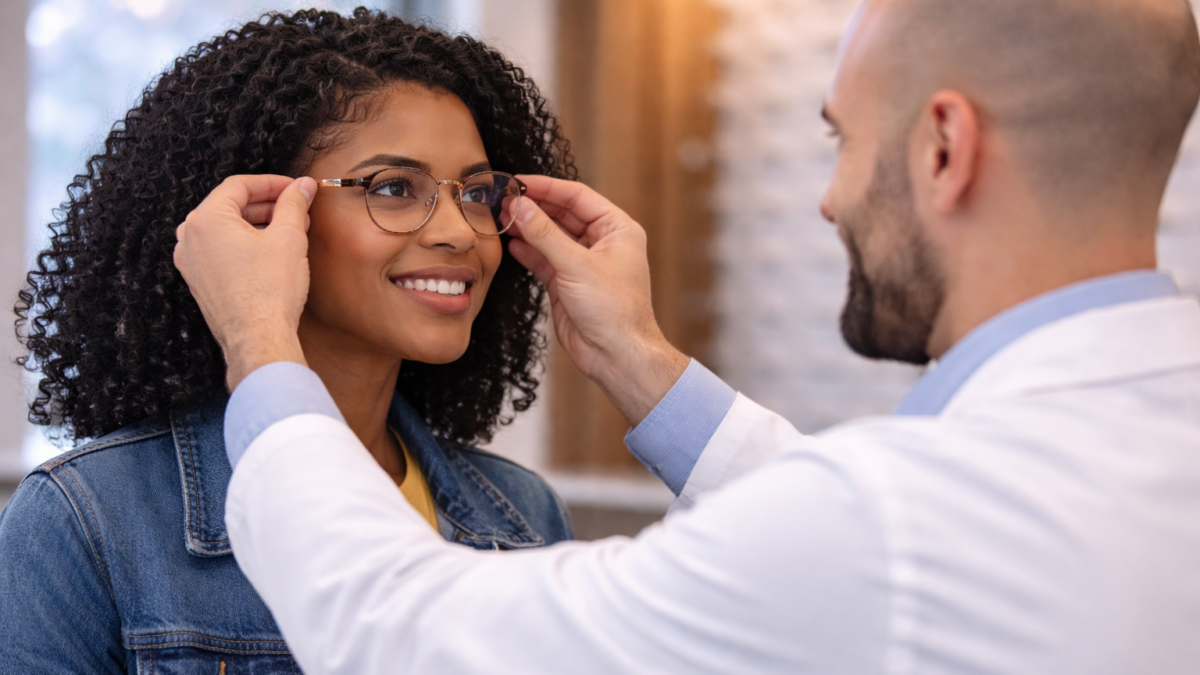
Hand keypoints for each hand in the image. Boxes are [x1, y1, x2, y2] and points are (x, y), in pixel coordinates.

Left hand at [173, 175, 316, 390]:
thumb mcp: (289, 237)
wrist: (257, 339)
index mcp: (206, 220)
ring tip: (288, 229)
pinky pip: (220, 251)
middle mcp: (189, 238)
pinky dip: (244, 244)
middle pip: (230, 206)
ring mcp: (191, 262)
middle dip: (266, 203)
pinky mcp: (199, 282)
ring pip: (225, 229)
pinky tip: (270, 252)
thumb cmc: (269, 291)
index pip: (239, 186)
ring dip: (256, 224)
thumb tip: (303, 186)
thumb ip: (294, 204)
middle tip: (295, 207)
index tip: (295, 188)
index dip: (272, 183)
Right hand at [508, 175, 688, 425]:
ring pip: (551, 236)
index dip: (547, 187)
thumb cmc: (613, 310)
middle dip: (533, 206)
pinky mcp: (568, 282)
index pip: (578, 196)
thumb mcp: (576, 265)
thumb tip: (519, 205)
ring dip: (527, 227)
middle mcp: (602, 242)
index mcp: (617, 229)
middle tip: (502, 198)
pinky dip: (528, 251)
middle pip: (562, 213)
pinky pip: (544, 259)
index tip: (518, 182)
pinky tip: (510, 242)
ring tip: (500, 216)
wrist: (616, 355)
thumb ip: (544, 233)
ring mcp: (584, 263)